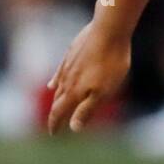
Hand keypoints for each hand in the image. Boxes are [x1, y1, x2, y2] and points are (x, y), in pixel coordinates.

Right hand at [46, 19, 130, 134]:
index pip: (59, 111)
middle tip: (54, 122)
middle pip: (58, 99)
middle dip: (55, 111)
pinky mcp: (72, 51)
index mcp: (74, 91)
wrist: (109, 29)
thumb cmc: (110, 62)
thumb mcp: (103, 91)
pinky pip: (61, 70)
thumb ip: (87, 109)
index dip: (55, 123)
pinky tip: (55, 80)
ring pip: (58, 84)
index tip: (53, 133)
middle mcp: (67, 79)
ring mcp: (68, 64)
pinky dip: (56, 79)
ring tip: (53, 102)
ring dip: (55, 95)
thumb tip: (73, 127)